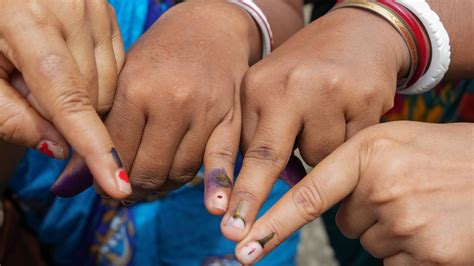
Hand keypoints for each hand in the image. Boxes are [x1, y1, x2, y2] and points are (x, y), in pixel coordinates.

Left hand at [0, 0, 128, 197]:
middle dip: (61, 111)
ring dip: (81, 95)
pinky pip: (115, 68)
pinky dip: (94, 78)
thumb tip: (61, 150)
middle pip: (91, 96)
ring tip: (45, 71)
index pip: (70, 100)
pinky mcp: (108, 13)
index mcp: (29, 21)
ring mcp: (96, 9)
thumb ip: (12, 118)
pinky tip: (68, 63)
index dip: (93, 146)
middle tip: (27, 89)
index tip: (117, 183)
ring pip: (108, 86)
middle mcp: (73, 11)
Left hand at [52, 1, 260, 203]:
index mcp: (136, 87)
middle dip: (130, 188)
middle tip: (125, 191)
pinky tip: (197, 198)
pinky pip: (215, 167)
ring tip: (152, 183)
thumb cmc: (161, 54)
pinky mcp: (231, 120)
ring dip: (161, 187)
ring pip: (178, 174)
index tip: (102, 184)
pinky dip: (204, 188)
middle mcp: (172, 101)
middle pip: (146, 170)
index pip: (114, 153)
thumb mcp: (125, 79)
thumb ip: (101, 130)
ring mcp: (205, 112)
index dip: (104, 176)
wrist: (212, 29)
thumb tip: (67, 186)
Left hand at [221, 7, 409, 239]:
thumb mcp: (273, 91)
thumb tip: (272, 184)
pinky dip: (348, 142)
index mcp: (258, 86)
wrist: (358, 33)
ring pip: (320, 158)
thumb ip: (263, 134)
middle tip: (236, 234)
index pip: (240, 146)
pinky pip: (352, 147)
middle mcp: (288, 85)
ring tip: (325, 120)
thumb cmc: (307, 72)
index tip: (225, 222)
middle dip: (252, 197)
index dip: (231, 186)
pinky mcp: (364, 97)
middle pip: (268, 156)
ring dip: (321, 154)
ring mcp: (328, 90)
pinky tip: (348, 115)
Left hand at [232, 121, 473, 264]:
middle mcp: (382, 185)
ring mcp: (407, 222)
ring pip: (371, 243)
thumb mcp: (399, 140)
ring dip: (392, 232)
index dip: (272, 223)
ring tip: (426, 207)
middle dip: (367, 215)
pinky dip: (411, 253)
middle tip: (407, 194)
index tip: (243, 245)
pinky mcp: (431, 255)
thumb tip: (326, 199)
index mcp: (370, 151)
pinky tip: (437, 229)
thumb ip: (357, 164)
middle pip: (345, 222)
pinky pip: (395, 264)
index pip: (309, 194)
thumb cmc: (450, 154)